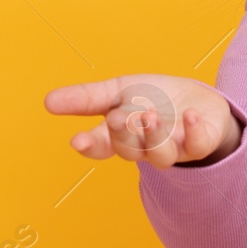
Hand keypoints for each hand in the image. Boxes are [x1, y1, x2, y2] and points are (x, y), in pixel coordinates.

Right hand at [44, 73, 241, 168]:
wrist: (196, 101)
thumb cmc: (151, 98)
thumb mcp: (117, 92)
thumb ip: (86, 98)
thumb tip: (47, 101)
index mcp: (121, 136)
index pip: (101, 146)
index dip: (90, 146)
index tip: (78, 141)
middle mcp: (145, 147)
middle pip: (130, 150)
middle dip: (123, 134)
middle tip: (119, 118)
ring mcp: (173, 148)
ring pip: (161, 155)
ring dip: (153, 136)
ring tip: (148, 116)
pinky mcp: (199, 143)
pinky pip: (197, 145)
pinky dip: (193, 131)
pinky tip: (190, 115)